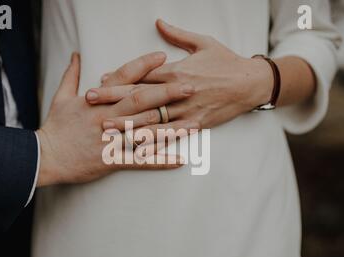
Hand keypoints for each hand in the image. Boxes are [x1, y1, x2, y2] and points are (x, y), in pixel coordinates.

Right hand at [36, 52, 197, 186]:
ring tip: (195, 122)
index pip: (123, 78)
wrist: (45, 157)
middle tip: (190, 86)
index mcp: (97, 100)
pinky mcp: (113, 160)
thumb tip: (75, 55)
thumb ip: (71, 75)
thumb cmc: (55, 128)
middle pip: (142, 101)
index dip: (144, 66)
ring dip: (172, 126)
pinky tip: (180, 160)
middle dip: (167, 92)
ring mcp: (112, 139)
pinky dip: (161, 161)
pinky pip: (141, 161)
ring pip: (147, 130)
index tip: (163, 57)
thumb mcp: (60, 97)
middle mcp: (108, 117)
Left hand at [87, 19, 272, 129]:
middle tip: (92, 104)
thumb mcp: (203, 42)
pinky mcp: (196, 124)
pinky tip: (139, 146)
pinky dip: (155, 141)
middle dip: (113, 101)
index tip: (99, 82)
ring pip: (152, 119)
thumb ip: (178, 35)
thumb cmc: (226, 61)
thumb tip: (159, 22)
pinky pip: (172, 134)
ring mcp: (186, 110)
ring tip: (107, 128)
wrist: (251, 83)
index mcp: (176, 71)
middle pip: (140, 97)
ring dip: (127, 123)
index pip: (141, 76)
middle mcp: (178, 92)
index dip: (119, 80)